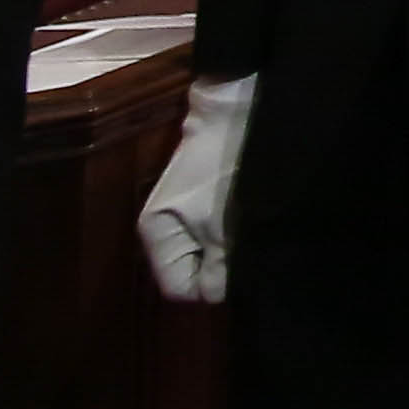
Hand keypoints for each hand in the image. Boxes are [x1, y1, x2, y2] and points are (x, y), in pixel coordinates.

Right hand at [136, 74, 253, 305]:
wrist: (235, 113)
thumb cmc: (224, 170)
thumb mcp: (224, 225)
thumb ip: (219, 269)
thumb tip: (217, 296)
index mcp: (156, 236)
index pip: (179, 288)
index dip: (209, 285)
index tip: (238, 268)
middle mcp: (163, 231)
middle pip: (193, 272)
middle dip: (222, 268)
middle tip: (249, 250)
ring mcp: (183, 217)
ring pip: (209, 255)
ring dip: (231, 251)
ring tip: (251, 234)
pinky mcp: (202, 204)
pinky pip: (217, 235)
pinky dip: (234, 235)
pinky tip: (251, 222)